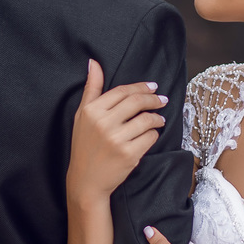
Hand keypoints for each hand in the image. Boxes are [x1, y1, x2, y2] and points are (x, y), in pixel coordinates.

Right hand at [66, 59, 167, 203]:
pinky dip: (154, 135)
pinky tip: (151, 134)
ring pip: (146, 119)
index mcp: (92, 111)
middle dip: (154, 98)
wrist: (86, 181)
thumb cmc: (84, 146)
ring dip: (157, 117)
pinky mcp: (129, 154)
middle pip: (137, 101)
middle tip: (162, 99)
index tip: (153, 86)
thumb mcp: (81, 116)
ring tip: (159, 118)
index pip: (122, 91)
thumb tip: (93, 63)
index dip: (140, 87)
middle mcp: (103, 123)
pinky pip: (150, 137)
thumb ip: (90, 89)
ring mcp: (117, 139)